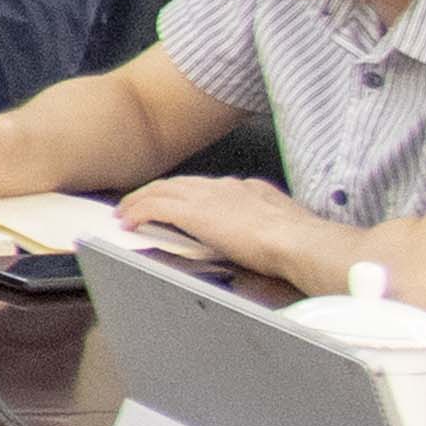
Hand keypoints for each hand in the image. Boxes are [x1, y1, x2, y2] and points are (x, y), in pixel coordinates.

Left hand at [124, 175, 319, 275]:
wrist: (298, 241)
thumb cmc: (299, 241)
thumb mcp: (283, 224)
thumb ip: (267, 223)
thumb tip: (265, 237)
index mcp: (247, 189)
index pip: (206, 187)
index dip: (186, 193)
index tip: (176, 200)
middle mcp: (224, 187)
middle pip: (179, 184)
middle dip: (156, 192)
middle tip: (138, 202)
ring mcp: (207, 196)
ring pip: (161, 190)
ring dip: (140, 201)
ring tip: (126, 211)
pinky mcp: (193, 212)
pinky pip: (154, 207)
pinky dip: (138, 212)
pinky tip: (129, 222)